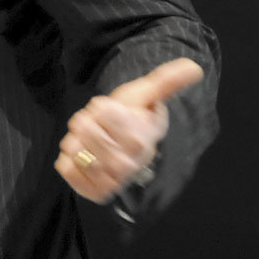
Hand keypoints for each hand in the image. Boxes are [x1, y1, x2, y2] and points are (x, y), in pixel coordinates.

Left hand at [54, 57, 203, 202]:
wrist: (128, 150)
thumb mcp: (147, 96)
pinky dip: (68, 157)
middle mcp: (126, 166)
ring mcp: (109, 181)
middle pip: (84, 128)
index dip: (102, 106)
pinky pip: (64, 167)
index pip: (102, 110)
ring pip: (73, 147)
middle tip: (100, 126)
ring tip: (92, 141)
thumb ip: (167, 81)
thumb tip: (194, 67)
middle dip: (87, 120)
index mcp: (138, 141)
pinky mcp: (92, 191)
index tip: (113, 112)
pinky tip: (84, 156)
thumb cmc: (136, 117)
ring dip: (76, 139)